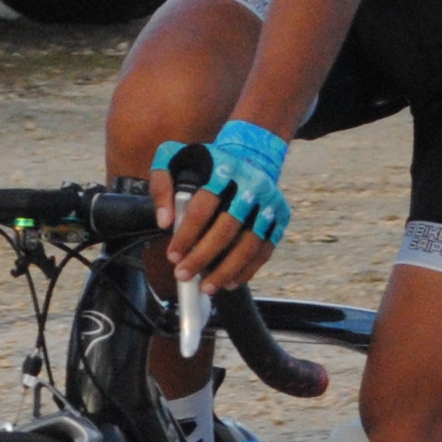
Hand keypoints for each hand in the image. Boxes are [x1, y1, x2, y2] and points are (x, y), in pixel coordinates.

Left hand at [154, 121, 288, 294]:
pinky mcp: (280, 217)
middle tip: (183, 275)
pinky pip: (265, 250)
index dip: (187, 234)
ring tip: (206, 287)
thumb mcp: (176, 158)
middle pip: (227, 229)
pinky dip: (247, 270)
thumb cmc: (208, 163)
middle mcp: (251, 185)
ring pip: (249, 244)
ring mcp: (269, 203)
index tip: (173, 255)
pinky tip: (229, 282)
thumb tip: (164, 221)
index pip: (203, 207)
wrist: (253, 154)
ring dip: (226, 270)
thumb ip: (161, 184)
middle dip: (203, 257)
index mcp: (223, 168)